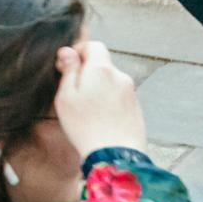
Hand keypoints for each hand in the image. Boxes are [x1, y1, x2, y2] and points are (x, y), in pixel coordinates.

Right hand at [53, 41, 147, 155]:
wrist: (115, 156)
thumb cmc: (85, 126)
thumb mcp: (66, 96)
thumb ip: (69, 70)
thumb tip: (68, 52)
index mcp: (101, 69)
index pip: (94, 45)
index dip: (79, 51)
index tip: (67, 66)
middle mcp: (120, 77)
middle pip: (103, 64)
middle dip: (87, 72)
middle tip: (73, 91)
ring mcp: (131, 94)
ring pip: (111, 82)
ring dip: (99, 88)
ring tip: (87, 109)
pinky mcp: (136, 109)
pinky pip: (119, 97)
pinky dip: (109, 101)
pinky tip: (100, 119)